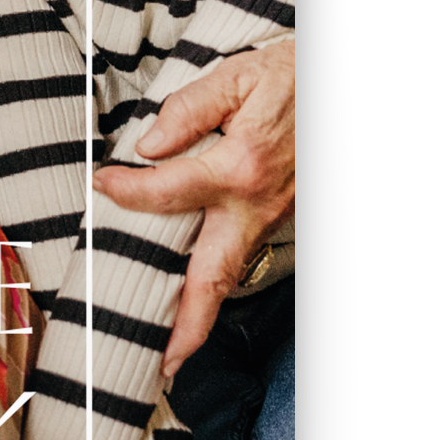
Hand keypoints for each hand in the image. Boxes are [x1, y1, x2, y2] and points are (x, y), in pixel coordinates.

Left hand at [95, 38, 294, 376]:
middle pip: (216, 276)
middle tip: (163, 362)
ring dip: (202, 311)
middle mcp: (257, 203)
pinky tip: (191, 288)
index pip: (169, 192)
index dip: (129, 191)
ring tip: (171, 345)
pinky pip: (242, 252)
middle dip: (189, 326)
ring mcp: (272, 215)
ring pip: (231, 272)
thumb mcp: (236, 77)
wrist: (336, 85)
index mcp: (240, 166)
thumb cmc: (290, 77)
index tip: (102, 184)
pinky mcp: (280, 215)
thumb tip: (148, 146)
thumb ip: (188, 109)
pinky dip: (216, 278)